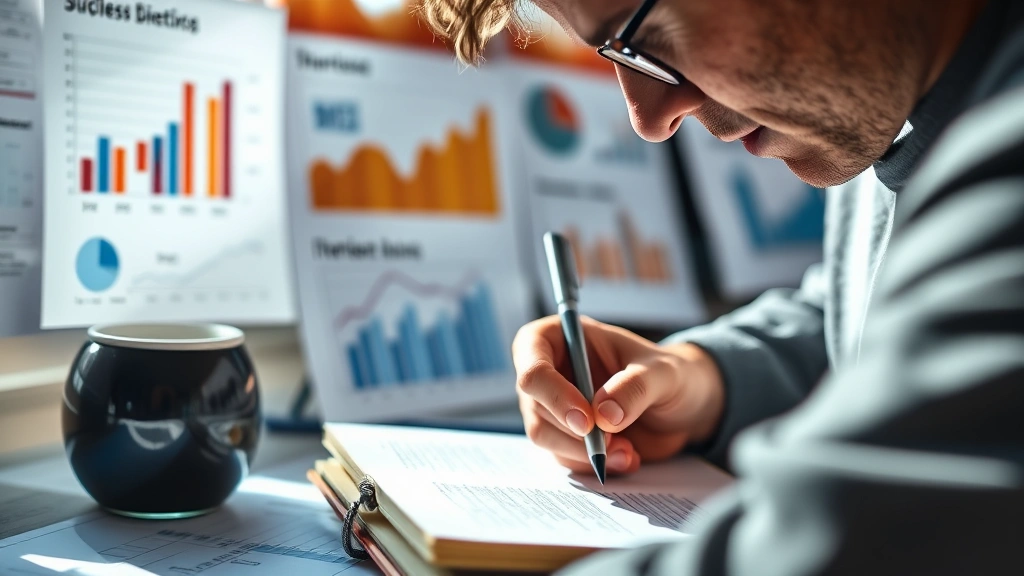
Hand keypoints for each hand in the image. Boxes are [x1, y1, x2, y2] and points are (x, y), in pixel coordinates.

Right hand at [513, 316, 724, 475]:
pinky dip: (593, 463)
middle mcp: (550, 372)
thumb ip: (635, 386)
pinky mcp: (566, 436)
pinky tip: (626, 456)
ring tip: (627, 450)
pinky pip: (564, 456)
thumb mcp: (663, 373)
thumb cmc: (668, 374)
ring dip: (584, 451)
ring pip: (545, 436)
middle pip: (536, 407)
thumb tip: (603, 415)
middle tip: (613, 442)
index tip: (586, 421)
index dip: (553, 394)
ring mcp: (554, 406)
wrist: (682, 407)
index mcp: (560, 338)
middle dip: (574, 431)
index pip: (533, 365)